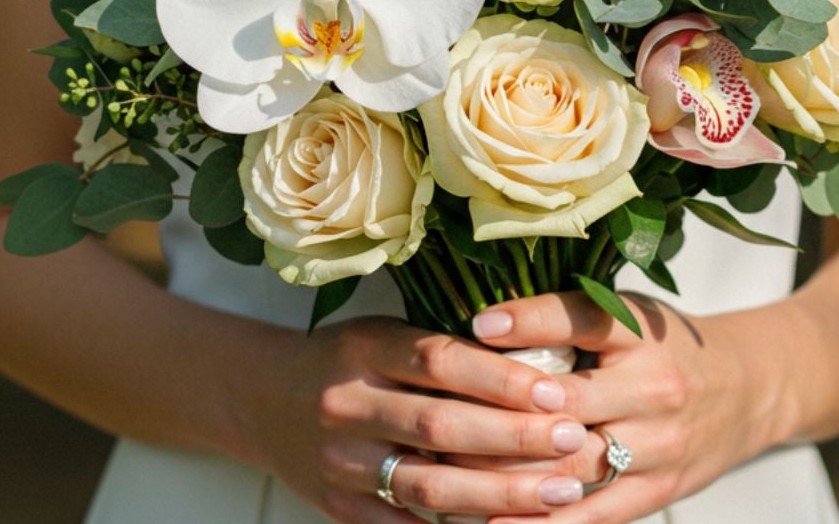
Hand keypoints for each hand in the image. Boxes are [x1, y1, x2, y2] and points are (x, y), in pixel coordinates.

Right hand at [234, 315, 593, 521]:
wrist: (265, 398)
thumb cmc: (346, 357)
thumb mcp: (384, 332)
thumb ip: (441, 349)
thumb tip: (533, 365)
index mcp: (365, 346)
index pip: (440, 361)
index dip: (501, 378)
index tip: (556, 391)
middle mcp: (348, 402)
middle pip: (440, 425)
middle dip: (514, 437)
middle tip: (572, 442)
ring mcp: (339, 460)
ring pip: (427, 483)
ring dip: (499, 492)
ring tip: (558, 493)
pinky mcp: (337, 505)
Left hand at [459, 291, 789, 523]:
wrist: (747, 388)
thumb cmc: (668, 344)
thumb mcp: (630, 313)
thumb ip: (569, 316)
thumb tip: (483, 322)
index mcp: (642, 332)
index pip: (581, 318)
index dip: (527, 320)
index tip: (476, 325)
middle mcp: (652, 387)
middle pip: (569, 402)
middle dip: (504, 411)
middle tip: (441, 413)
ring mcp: (658, 446)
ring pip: (574, 465)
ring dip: (510, 473)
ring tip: (449, 473)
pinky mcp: (658, 492)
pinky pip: (595, 515)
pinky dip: (544, 523)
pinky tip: (497, 522)